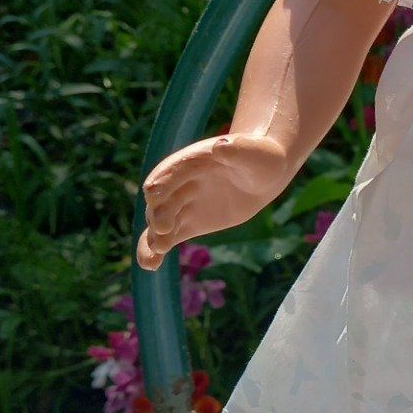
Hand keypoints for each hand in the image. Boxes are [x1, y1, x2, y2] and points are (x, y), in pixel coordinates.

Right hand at [135, 133, 291, 271]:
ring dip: (154, 236)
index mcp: (192, 160)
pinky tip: (149, 265)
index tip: (153, 192)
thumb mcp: (254, 154)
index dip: (163, 180)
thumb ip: (238, 151)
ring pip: (160, 221)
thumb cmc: (260, 159)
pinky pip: (167, 237)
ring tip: (155, 252)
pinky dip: (155, 251)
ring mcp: (181, 205)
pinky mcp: (188, 224)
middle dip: (160, 211)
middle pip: (163, 198)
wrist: (262, 177)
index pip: (172, 169)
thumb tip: (221, 146)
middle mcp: (179, 183)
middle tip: (163, 227)